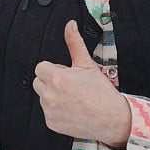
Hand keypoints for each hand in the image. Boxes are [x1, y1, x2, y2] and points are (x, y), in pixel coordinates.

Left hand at [33, 20, 130, 147]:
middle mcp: (50, 95)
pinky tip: (71, 108)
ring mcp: (49, 110)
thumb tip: (70, 26)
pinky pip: (47, 112)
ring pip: (42, 97)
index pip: (40, 67)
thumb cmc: (101, 92)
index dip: (54, 69)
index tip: (65, 74)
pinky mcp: (51, 123)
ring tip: (72, 97)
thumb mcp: (87, 64)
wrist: (111, 118)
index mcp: (56, 78)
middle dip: (51, 81)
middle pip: (38, 81)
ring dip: (52, 95)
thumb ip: (74, 43)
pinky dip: (56, 110)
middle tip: (70, 85)